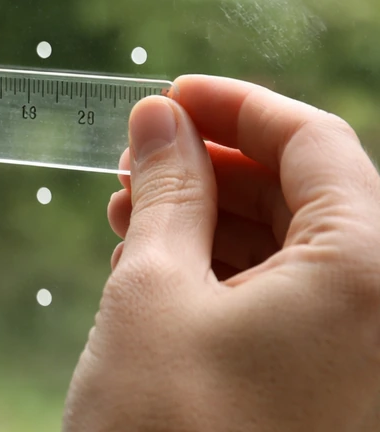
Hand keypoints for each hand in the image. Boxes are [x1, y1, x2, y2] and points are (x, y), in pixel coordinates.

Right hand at [64, 75, 379, 430]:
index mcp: (370, 272)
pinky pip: (294, 307)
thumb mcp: (154, 291)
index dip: (234, 106)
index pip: (313, 141)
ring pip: (298, 253)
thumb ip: (167, 190)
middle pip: (309, 196)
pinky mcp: (335, 396)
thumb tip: (160, 117)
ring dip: (213, 222)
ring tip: (133, 219)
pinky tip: (160, 274)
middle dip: (214, 168)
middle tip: (138, 164)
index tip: (168, 95)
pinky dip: (228, 277)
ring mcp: (365, 362)